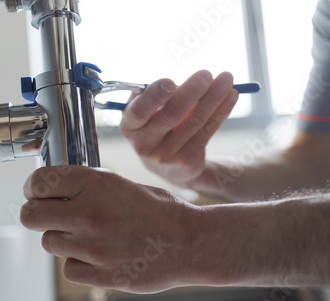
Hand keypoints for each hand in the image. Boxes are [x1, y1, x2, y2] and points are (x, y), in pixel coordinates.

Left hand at [20, 165, 202, 292]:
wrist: (190, 242)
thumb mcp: (122, 184)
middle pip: (31, 215)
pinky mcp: (99, 274)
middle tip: (48, 215)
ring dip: (61, 239)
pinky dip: (78, 263)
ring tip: (87, 236)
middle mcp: (88, 213)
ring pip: (49, 242)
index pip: (39, 182)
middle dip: (36, 213)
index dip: (33, 188)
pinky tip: (98, 256)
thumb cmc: (160, 210)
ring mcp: (92, 246)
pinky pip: (68, 267)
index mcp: (95, 184)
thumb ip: (86, 187)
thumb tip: (54, 191)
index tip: (36, 192)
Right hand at [120, 70, 238, 188]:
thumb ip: (156, 96)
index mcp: (129, 127)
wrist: (168, 166)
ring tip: (226, 79)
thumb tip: (182, 83)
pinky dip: (220, 112)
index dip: (153, 96)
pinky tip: (231, 96)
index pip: (139, 111)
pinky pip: (207, 132)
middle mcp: (144, 144)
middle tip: (206, 74)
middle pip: (169, 116)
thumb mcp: (147, 112)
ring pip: (193, 122)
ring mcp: (165, 156)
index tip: (170, 81)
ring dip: (212, 98)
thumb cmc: (156, 126)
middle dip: (190, 92)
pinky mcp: (186, 161)